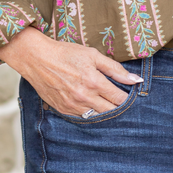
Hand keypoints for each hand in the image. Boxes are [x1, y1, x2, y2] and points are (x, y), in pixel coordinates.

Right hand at [0, 26, 142, 115]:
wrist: (37, 58)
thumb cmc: (65, 53)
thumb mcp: (93, 55)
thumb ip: (115, 69)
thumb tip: (135, 80)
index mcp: (94, 82)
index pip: (119, 98)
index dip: (128, 98)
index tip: (132, 95)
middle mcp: (84, 97)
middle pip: (111, 111)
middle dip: (119, 108)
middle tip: (123, 103)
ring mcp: (73, 106)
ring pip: (97, 117)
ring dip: (106, 113)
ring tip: (109, 105)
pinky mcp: (63, 110)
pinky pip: (83, 118)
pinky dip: (91, 114)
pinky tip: (93, 107)